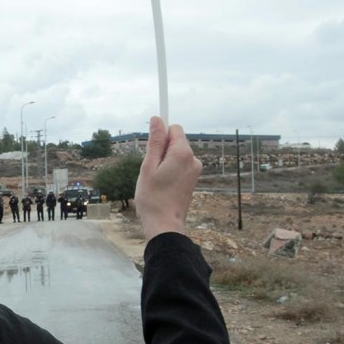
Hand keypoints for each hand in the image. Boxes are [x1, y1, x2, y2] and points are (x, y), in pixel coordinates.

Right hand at [134, 117, 201, 240]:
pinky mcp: (193, 179)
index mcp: (183, 153)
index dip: (160, 136)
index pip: (174, 129)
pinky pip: (180, 165)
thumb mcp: (148, 166)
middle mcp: (193, 159)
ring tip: (157, 180)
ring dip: (165, 161)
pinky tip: (163, 185)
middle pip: (176, 141)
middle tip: (151, 170)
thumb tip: (157, 118)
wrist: (165, 225)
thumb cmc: (153, 198)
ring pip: (177, 154)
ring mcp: (195, 170)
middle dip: (162, 149)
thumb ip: (154, 141)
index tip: (151, 148)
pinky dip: (171, 170)